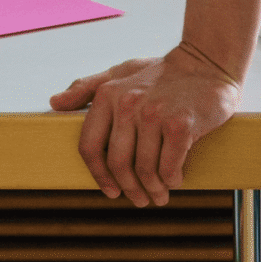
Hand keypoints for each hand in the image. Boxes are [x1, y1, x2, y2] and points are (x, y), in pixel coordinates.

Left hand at [49, 43, 242, 206]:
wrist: (206, 62)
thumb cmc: (159, 73)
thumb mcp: (118, 73)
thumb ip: (86, 88)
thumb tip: (54, 103)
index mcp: (107, 94)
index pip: (90, 146)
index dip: (97, 174)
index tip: (109, 190)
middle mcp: (127, 104)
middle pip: (118, 163)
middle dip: (129, 188)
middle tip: (139, 199)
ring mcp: (154, 114)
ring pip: (145, 169)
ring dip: (153, 189)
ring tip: (159, 195)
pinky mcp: (181, 125)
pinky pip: (170, 167)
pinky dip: (171, 180)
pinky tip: (175, 180)